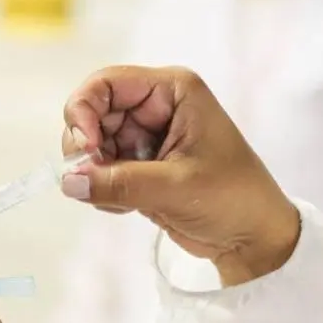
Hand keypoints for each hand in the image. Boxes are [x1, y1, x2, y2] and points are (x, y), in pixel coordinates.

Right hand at [61, 66, 300, 284]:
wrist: (254, 238)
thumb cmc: (233, 199)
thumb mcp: (175, 188)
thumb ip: (118, 182)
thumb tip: (68, 180)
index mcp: (172, 91)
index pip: (106, 83)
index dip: (84, 111)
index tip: (86, 150)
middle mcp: (156, 106)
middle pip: (92, 112)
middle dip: (87, 149)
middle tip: (93, 182)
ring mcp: (146, 136)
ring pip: (93, 144)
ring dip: (95, 174)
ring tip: (121, 201)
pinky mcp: (140, 165)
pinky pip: (101, 169)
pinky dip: (103, 189)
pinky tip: (128, 208)